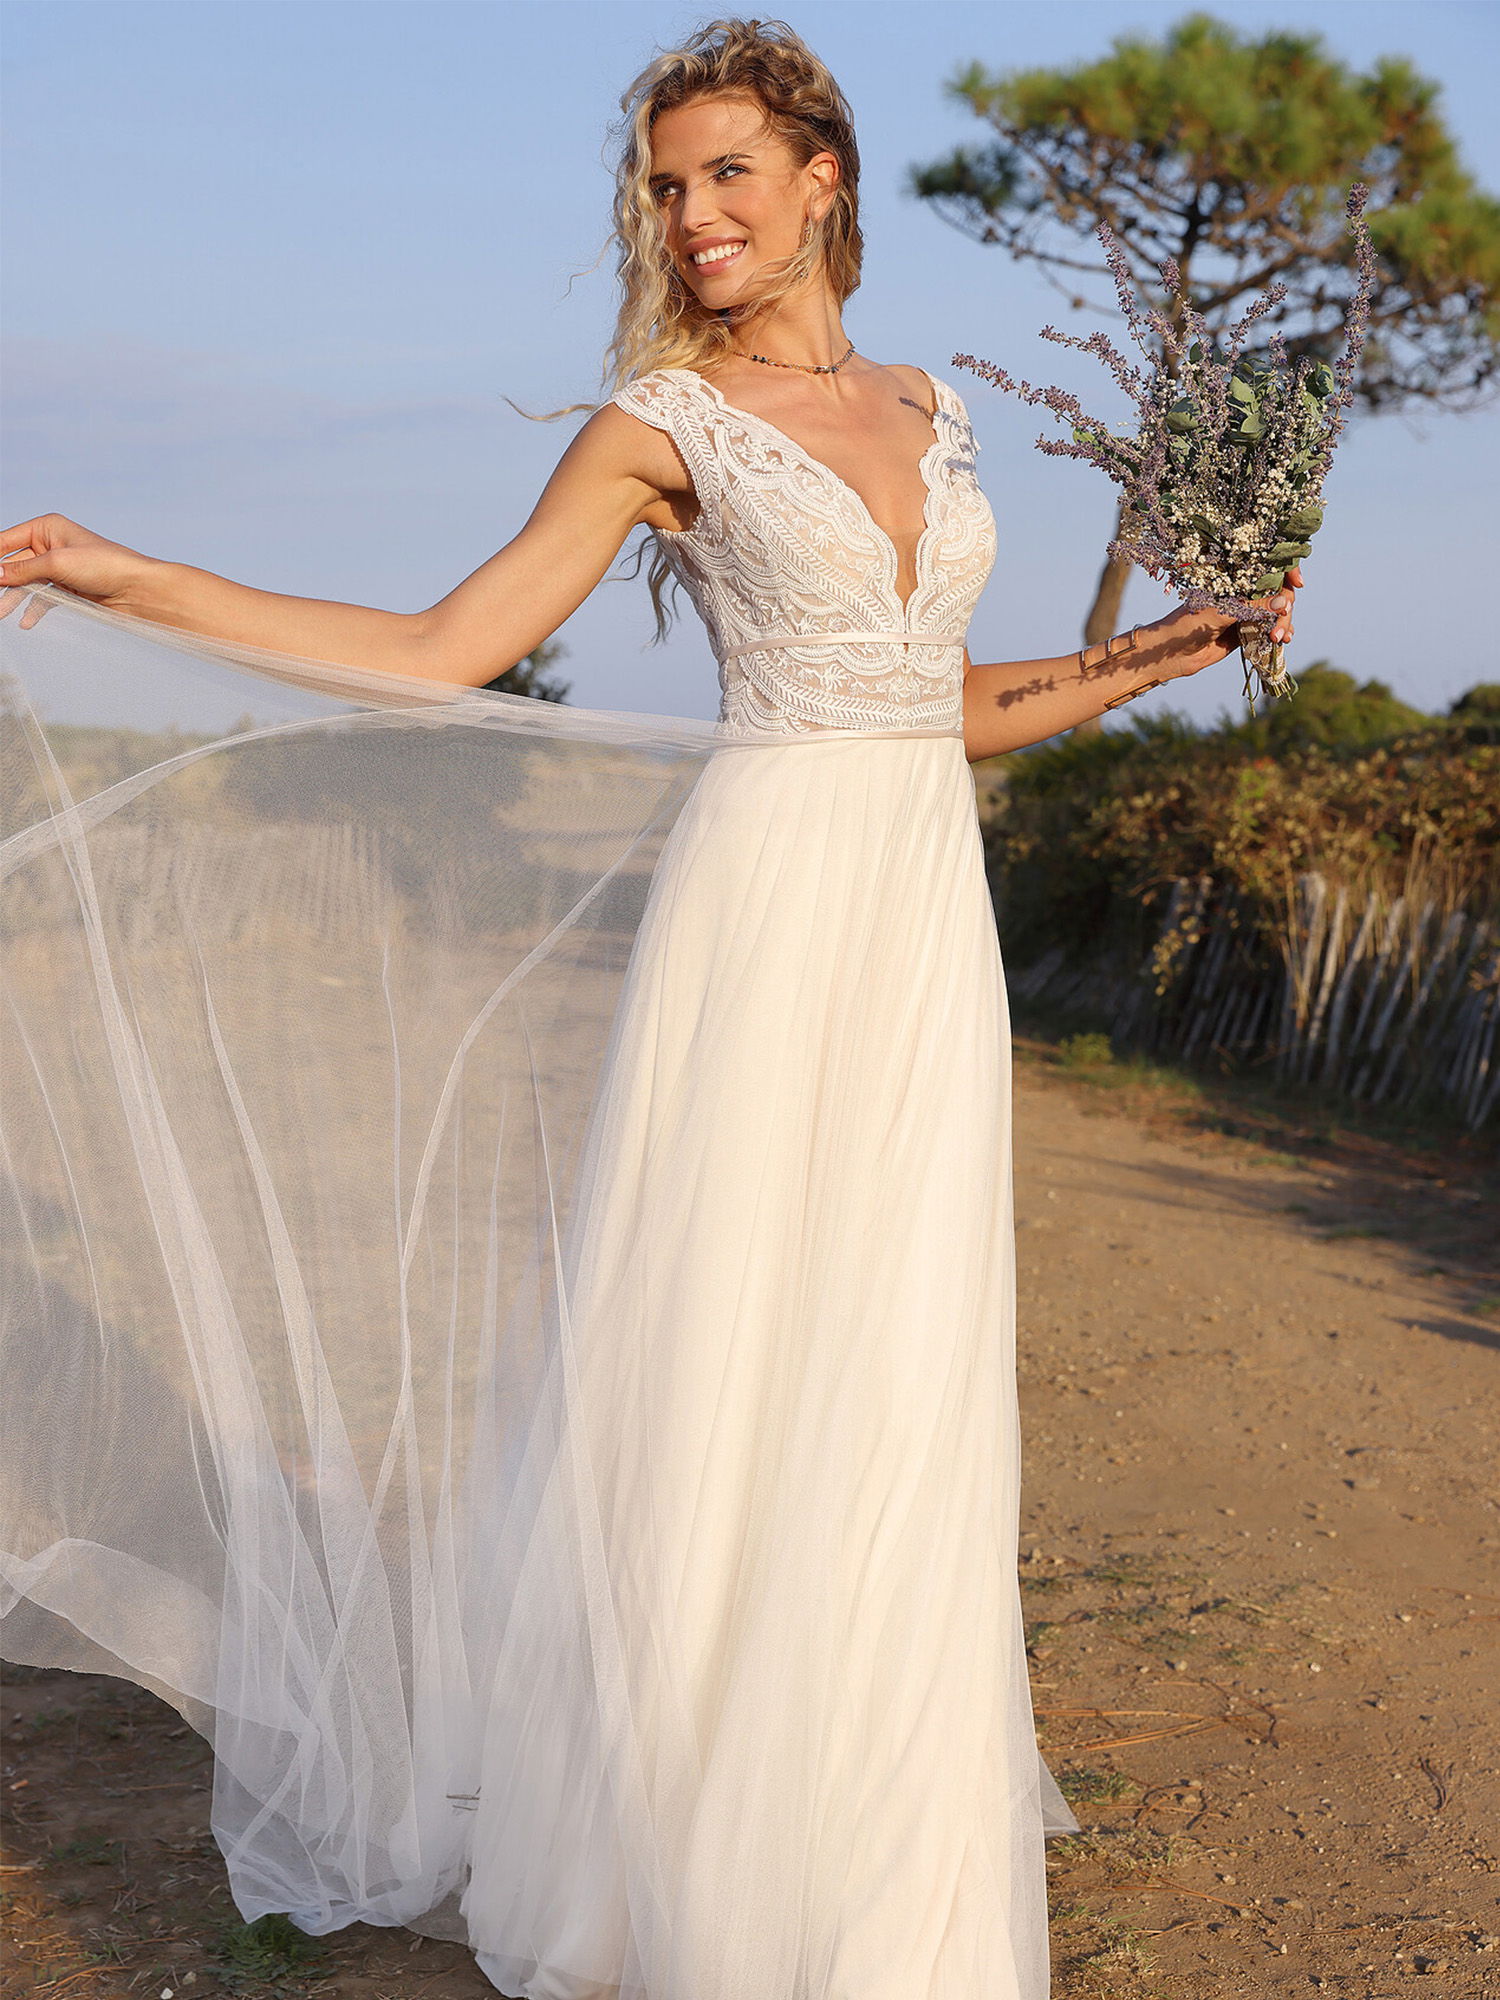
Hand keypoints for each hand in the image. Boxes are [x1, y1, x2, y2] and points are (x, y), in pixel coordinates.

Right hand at [0, 514, 155, 629]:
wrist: (138, 590)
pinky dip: (33, 609)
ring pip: (26, 583)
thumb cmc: (104, 565)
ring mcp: (59, 568)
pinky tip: (26, 622)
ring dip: (13, 599)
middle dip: (1, 581)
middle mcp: (50, 545)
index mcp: (47, 528)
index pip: (6, 540)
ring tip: (2, 614)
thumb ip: (23, 569)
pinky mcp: (68, 588)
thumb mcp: (57, 563)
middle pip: (14, 564)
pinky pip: (43, 598)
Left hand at [1143, 565, 1303, 680]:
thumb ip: (1251, 607)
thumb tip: (1283, 602)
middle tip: (1279, 626)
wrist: (1170, 655)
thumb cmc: (1186, 626)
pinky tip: (1283, 641)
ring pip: (1276, 612)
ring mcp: (1245, 612)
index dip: (1286, 570)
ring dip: (1283, 623)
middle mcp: (1241, 592)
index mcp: (1233, 579)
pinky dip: (1279, 633)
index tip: (1297, 582)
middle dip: (1284, 607)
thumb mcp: (1219, 613)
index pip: (1266, 567)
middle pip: (1277, 592)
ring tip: (1279, 638)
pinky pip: (1269, 629)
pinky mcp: (1245, 631)